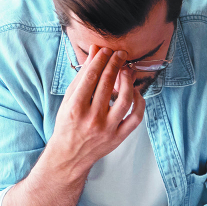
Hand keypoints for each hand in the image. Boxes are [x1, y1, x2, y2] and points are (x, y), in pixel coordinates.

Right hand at [43, 46, 144, 180]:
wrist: (70, 155)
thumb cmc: (68, 124)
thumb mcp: (69, 99)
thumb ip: (82, 76)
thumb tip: (94, 52)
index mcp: (75, 108)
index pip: (91, 77)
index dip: (101, 60)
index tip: (106, 50)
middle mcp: (91, 118)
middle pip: (108, 84)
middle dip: (115, 64)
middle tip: (120, 54)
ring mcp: (107, 129)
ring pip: (125, 100)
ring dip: (129, 81)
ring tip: (127, 70)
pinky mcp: (118, 137)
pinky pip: (135, 118)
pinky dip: (139, 103)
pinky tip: (136, 92)